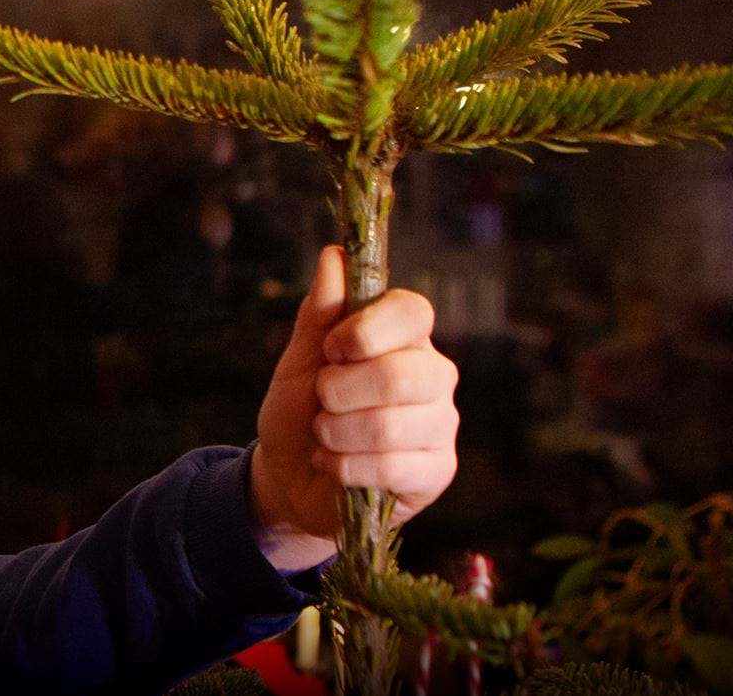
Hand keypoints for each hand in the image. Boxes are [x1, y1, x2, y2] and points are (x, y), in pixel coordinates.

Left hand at [249, 246, 459, 570]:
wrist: (291, 478)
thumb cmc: (300, 410)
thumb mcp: (299, 360)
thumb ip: (320, 314)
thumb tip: (334, 255)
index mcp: (404, 337)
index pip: (413, 312)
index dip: (366, 330)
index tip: (331, 349)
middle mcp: (433, 375)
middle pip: (403, 374)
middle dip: (341, 392)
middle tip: (322, 399)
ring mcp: (441, 424)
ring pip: (391, 424)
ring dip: (336, 433)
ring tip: (323, 436)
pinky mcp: (437, 470)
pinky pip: (393, 467)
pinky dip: (345, 467)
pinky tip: (333, 465)